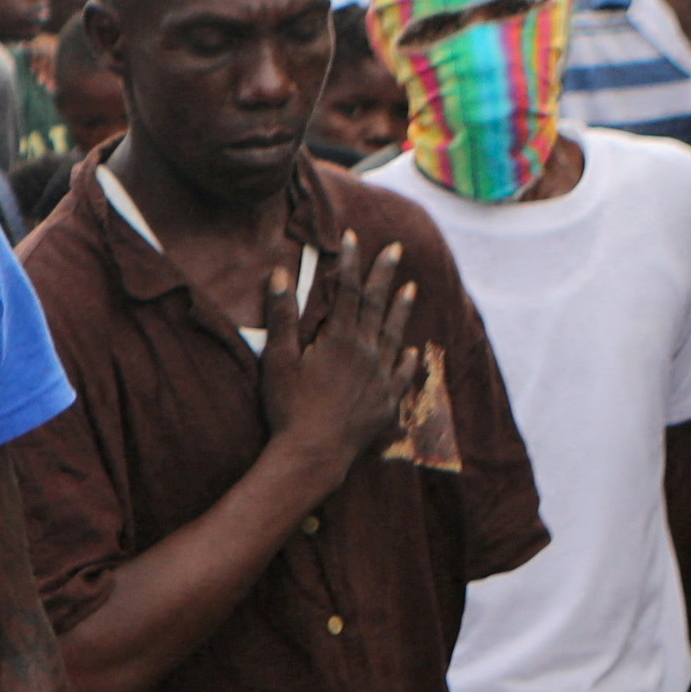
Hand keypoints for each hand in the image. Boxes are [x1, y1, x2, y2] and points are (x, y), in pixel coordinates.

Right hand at [259, 229, 413, 467]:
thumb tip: (280, 275)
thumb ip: (282, 317)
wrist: (315, 453)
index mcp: (341, 339)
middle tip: (396, 249)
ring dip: (403, 310)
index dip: (351, 263)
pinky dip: (408, 360)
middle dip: (385, 275)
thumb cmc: (289, 407)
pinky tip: (412, 351)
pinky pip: (402, 374)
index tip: (353, 238)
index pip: (349, 291)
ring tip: (412, 288)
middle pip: (378, 306)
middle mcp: (367, 352)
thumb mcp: (278, 360)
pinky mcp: (386, 402)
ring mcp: (381, 377)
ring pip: (395, 335)